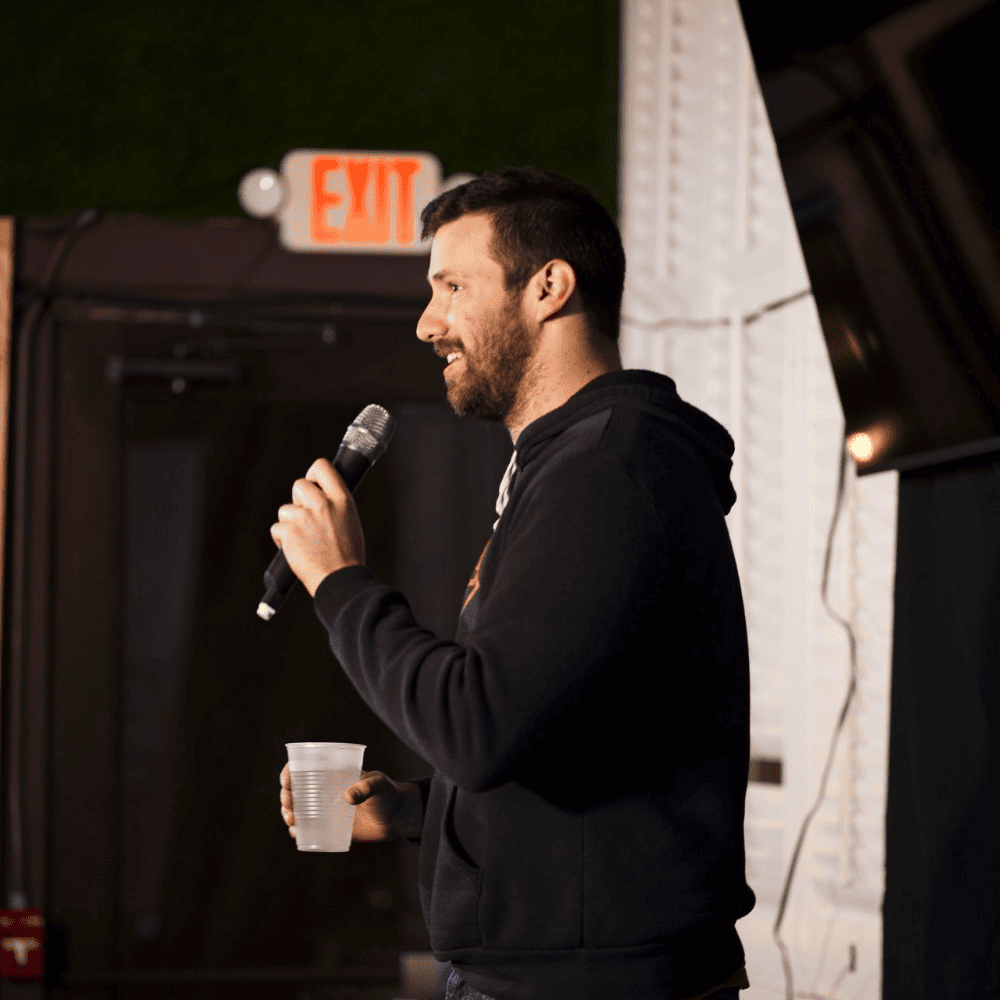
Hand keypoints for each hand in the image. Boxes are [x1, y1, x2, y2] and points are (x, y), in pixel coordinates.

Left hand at [269, 458, 364, 596]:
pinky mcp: (289, 532)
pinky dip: (282, 540)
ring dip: (290, 523)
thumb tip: (320, 496)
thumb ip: (335, 505)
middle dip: (299, 501)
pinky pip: (277, 528)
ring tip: (305, 540)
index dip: (313, 474)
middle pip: (299, 485)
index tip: (312, 484)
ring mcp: (304, 517)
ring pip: (285, 509)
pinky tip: (296, 549)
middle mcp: (322, 504)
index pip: (322, 467)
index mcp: (342, 499)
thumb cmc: (348, 555)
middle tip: (307, 519)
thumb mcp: (350, 521)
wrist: (339, 579)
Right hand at [280, 766, 423, 842]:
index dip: (290, 773)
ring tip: (291, 818)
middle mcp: (327, 792)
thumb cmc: (389, 794)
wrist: (398, 817)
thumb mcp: (380, 784)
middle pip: (297, 791)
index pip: (305, 769)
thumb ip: (367, 787)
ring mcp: (328, 810)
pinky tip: (295, 831)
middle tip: (289, 803)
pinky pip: (309, 829)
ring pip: (299, 810)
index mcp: (334, 775)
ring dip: (289, 813)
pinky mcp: (331, 828)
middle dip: (286, 796)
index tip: (286, 782)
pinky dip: (299, 830)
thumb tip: (347, 798)